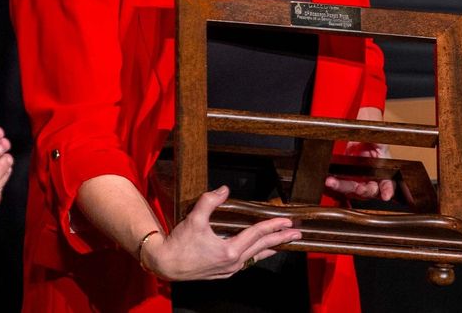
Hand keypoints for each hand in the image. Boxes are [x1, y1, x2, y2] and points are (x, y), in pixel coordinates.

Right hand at [142, 186, 300, 280]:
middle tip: (296, 233)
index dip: (273, 226)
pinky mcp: (222, 273)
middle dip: (280, 239)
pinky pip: (246, 263)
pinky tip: (258, 252)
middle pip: (262, 247)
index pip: (257, 234)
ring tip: (283, 243)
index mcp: (229, 250)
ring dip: (270, 249)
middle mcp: (233, 263)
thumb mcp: (194, 219)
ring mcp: (228, 270)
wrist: (165, 265)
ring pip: (255, 257)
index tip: (287, 221)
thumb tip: (224, 189)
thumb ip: (210, 201)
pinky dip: (256, 255)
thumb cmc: (179, 244)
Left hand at [324, 106, 395, 201]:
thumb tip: (377, 143)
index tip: (386, 195)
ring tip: (332, 182)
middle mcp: (370, 179)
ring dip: (342, 187)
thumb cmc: (370, 135)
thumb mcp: (377, 139)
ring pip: (351, 190)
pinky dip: (334, 185)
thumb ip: (378, 143)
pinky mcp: (344, 179)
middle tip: (356, 188)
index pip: (388, 184)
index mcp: (383, 171)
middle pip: (368, 190)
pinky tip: (329, 181)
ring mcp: (357, 180)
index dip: (388, 190)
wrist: (357, 129)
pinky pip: (339, 186)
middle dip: (361, 190)